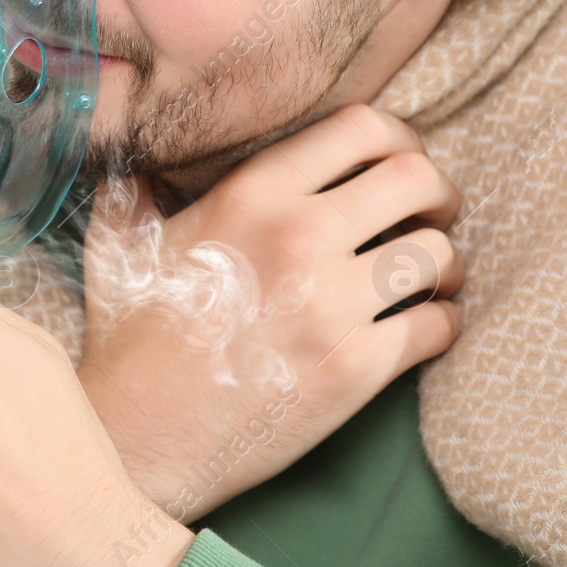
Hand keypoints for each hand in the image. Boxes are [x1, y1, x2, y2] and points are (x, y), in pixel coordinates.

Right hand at [78, 104, 464, 522]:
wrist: (136, 439)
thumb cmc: (129, 340)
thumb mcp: (120, 243)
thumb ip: (137, 183)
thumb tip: (136, 148)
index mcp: (252, 194)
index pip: (362, 127)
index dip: (398, 138)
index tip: (397, 163)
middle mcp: (298, 237)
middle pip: (418, 179)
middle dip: (438, 194)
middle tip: (432, 215)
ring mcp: (332, 305)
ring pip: (438, 253)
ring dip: (446, 263)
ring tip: (431, 277)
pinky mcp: (355, 370)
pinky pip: (438, 326)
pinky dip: (444, 323)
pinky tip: (424, 327)